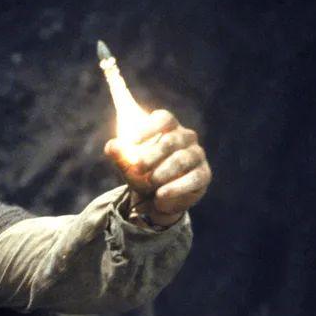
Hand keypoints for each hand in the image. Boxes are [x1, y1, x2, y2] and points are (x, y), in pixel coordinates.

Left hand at [105, 109, 211, 226]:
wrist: (155, 197)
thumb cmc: (142, 171)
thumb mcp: (127, 163)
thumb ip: (119, 153)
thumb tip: (112, 146)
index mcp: (168, 128)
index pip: (164, 119)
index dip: (148, 128)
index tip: (131, 141)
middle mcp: (186, 138)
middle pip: (171, 140)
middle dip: (152, 154)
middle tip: (137, 166)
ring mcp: (197, 155)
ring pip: (182, 159)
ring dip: (163, 171)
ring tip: (149, 182)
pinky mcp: (203, 175)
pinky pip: (193, 179)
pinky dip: (176, 187)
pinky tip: (161, 194)